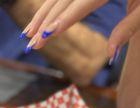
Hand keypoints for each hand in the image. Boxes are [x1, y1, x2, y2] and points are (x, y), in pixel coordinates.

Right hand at [23, 0, 139, 61]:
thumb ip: (127, 29)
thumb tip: (111, 55)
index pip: (82, 4)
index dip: (64, 19)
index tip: (48, 34)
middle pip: (63, 0)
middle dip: (45, 23)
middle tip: (32, 44)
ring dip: (41, 15)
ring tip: (27, 33)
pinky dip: (49, 6)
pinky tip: (38, 18)